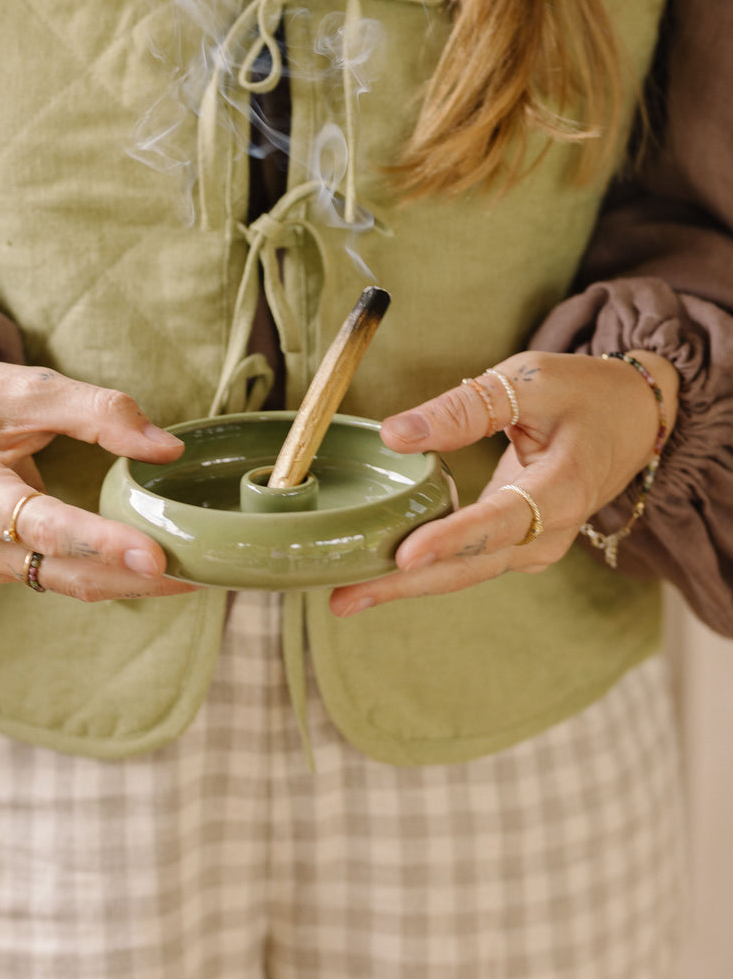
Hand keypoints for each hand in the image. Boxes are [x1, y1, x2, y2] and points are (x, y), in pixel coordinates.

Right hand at [0, 354, 197, 601]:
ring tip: (192, 572)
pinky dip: (106, 575)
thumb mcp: (30, 388)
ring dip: (128, 583)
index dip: (104, 544)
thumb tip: (168, 449)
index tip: (157, 555)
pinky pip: (60, 577)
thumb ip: (100, 413)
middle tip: (202, 570)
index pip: (48, 527)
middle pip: (67, 572)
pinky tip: (151, 566)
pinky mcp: (1, 563)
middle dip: (136, 578)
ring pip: (68, 583)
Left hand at [328, 349, 677, 617]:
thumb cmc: (582, 393)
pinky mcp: (516, 543)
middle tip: (344, 598)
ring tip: (346, 595)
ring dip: (407, 586)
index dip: (453, 540)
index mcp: (565, 486)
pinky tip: (375, 574)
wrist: (633, 417)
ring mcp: (535, 545)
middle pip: (474, 566)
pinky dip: (423, 570)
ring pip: (466, 572)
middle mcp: (552, 530)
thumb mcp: (528, 381)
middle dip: (407, 585)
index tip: (405, 555)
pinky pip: (467, 562)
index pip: (503, 521)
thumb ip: (464, 407)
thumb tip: (394, 434)